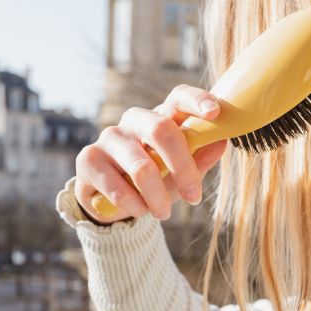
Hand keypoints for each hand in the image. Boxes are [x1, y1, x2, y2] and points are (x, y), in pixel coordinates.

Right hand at [74, 84, 227, 224]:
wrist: (111, 202)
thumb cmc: (154, 181)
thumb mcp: (181, 173)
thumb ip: (200, 157)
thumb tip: (222, 141)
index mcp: (161, 118)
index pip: (178, 97)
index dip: (196, 100)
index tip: (215, 112)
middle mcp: (134, 121)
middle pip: (161, 129)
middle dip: (182, 167)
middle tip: (194, 197)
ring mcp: (109, 137)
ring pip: (141, 166)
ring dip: (157, 197)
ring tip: (164, 213)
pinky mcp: (88, 159)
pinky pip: (117, 186)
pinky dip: (134, 205)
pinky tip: (139, 211)